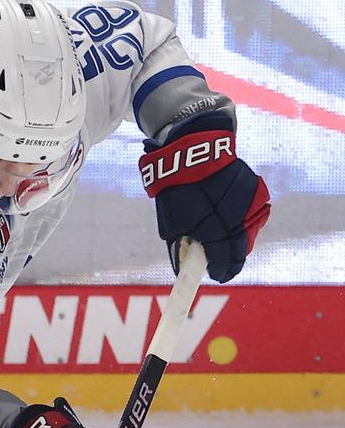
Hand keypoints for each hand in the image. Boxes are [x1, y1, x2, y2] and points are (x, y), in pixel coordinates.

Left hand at [139, 113, 270, 281]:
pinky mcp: (257, 192)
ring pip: (249, 233)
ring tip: (226, 243)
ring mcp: (250, 204)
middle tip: (223, 266)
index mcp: (215, 229)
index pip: (224, 260)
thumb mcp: (171, 224)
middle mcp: (237, 219)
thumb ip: (181, 248)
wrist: (196, 151)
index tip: (217, 275)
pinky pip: (254, 214)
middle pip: (240, 250)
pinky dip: (244, 221)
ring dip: (239, 241)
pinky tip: (232, 220)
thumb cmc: (178, 190)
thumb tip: (183, 270)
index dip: (221, 271)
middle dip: (232, 260)